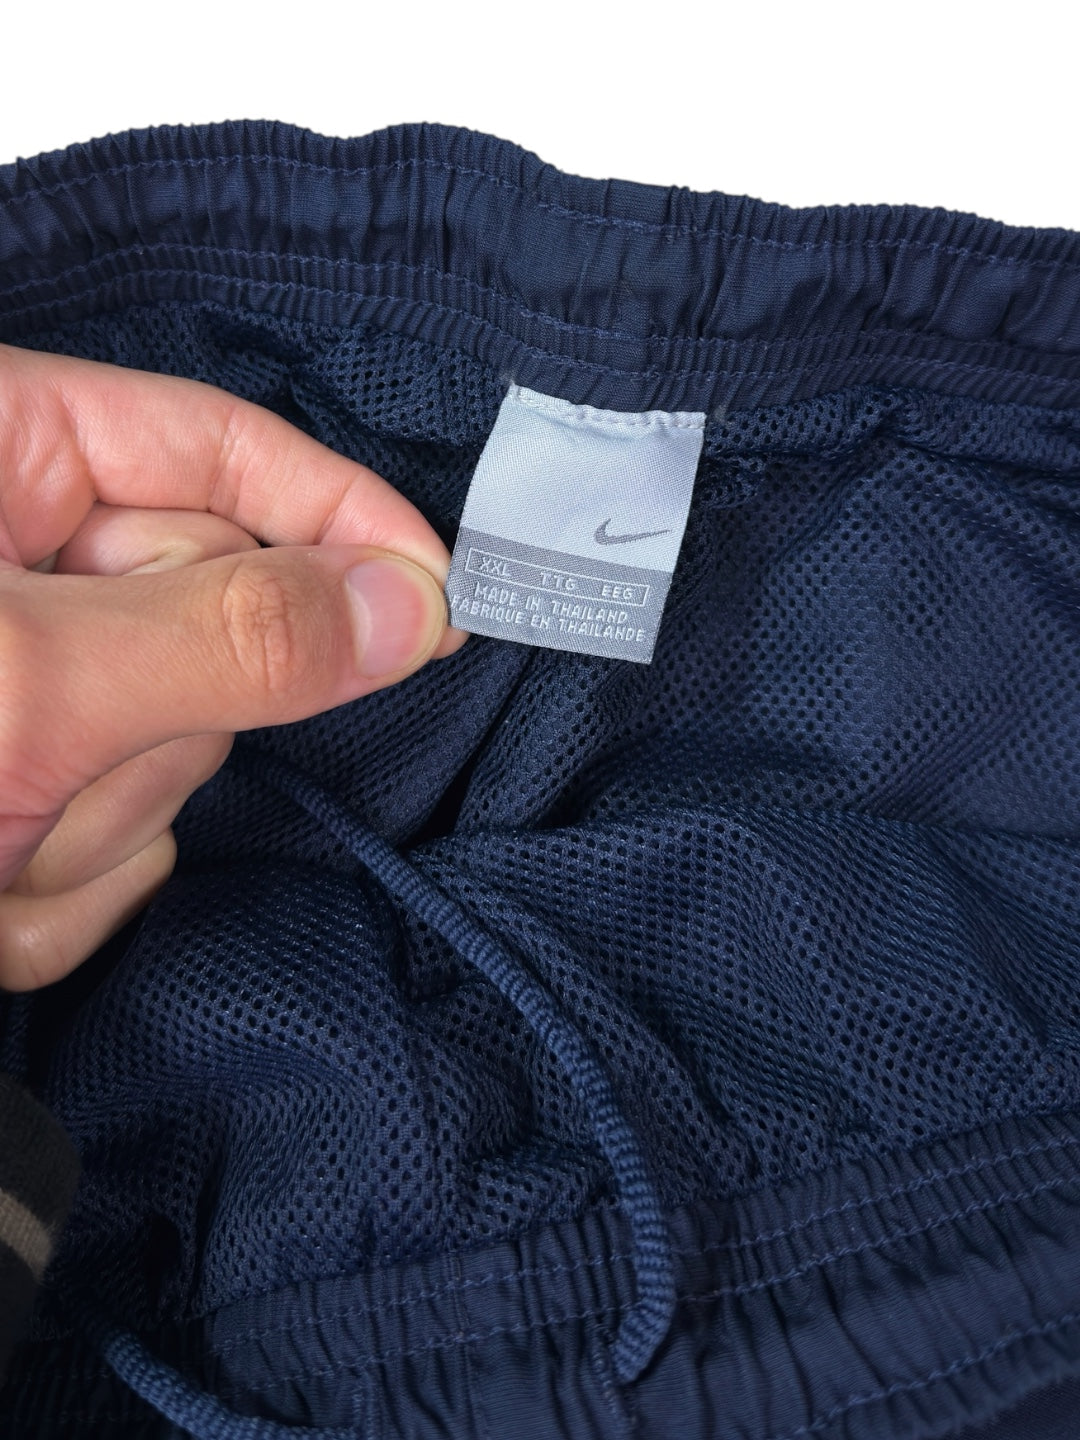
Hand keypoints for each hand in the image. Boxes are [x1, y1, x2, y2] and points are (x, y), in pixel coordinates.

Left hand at [0, 344, 463, 989]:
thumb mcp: (23, 677)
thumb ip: (230, 632)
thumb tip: (409, 602)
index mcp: (2, 457)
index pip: (226, 452)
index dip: (346, 520)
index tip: (440, 599)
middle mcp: (22, 565)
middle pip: (213, 625)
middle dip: (154, 726)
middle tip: (51, 766)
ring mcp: (28, 689)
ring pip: (169, 759)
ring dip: (84, 830)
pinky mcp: (20, 791)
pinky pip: (114, 851)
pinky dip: (50, 896)